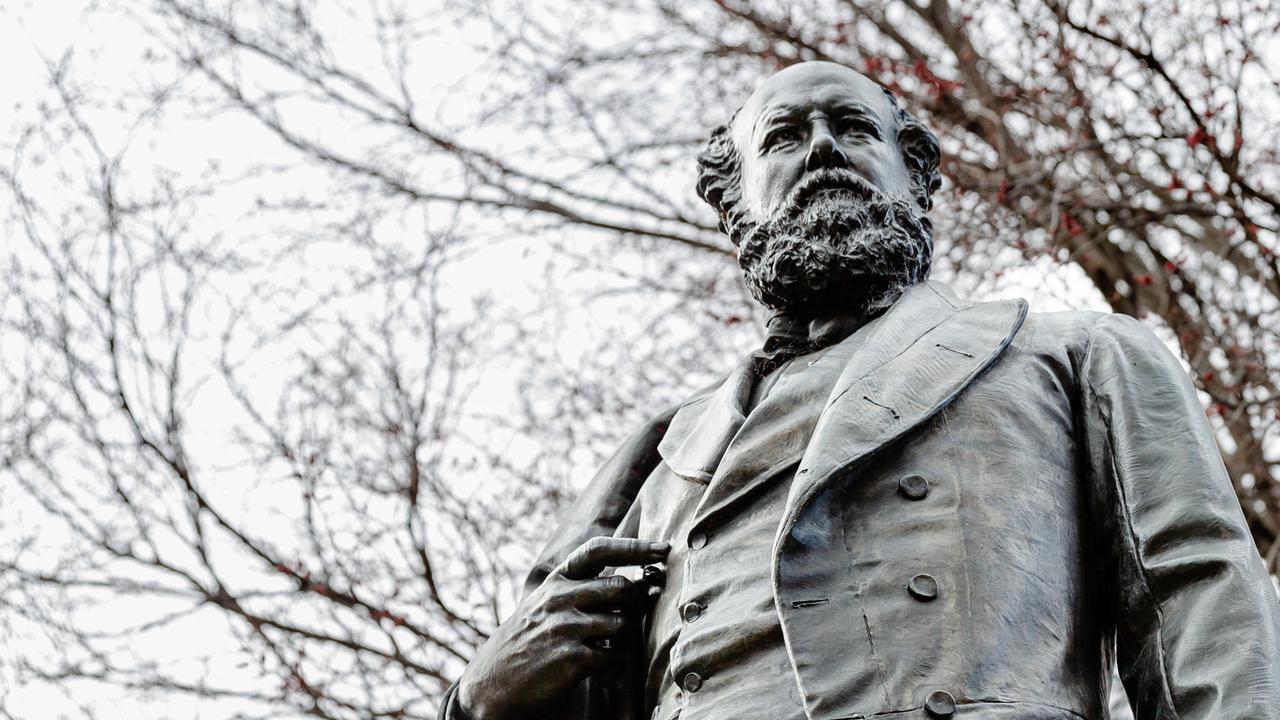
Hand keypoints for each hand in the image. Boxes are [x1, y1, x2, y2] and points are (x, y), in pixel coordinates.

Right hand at [456, 537, 669, 718]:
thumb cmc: (525, 644)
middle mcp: (559, 598)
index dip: (634, 547)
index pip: (598, 551)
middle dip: (637, 602)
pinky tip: (601, 668)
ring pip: (623, 623)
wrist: (490, 687)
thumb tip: (629, 583)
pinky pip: (615, 658)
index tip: (662, 548)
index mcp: (554, 582)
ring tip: (609, 647)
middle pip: (621, 586)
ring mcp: (565, 627)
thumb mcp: (542, 606)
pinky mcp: (571, 658)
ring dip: (625, 638)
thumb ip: (577, 589)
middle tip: (634, 615)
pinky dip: (614, 665)